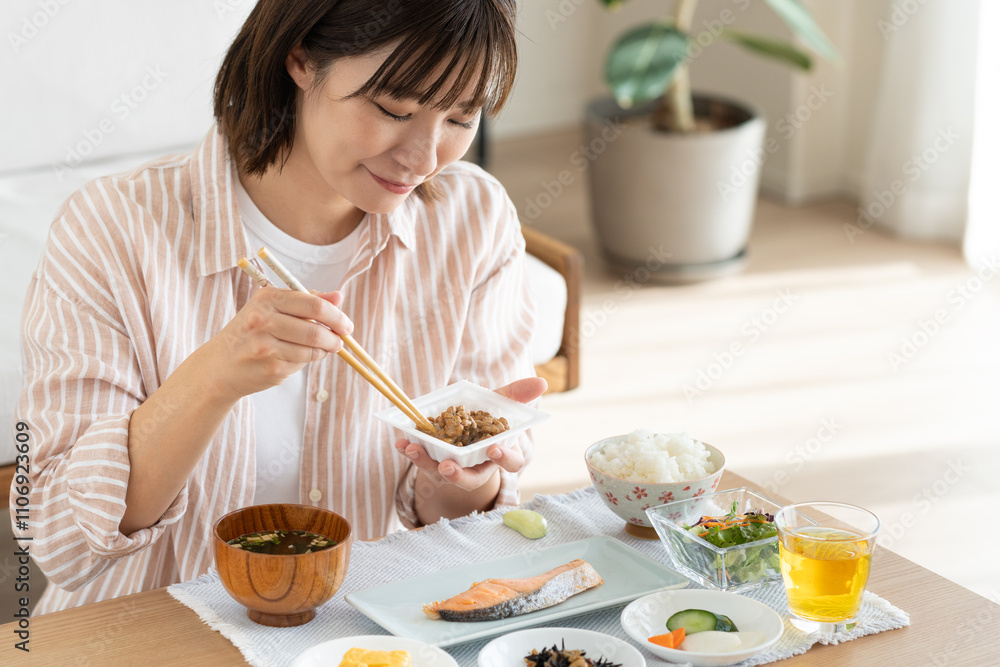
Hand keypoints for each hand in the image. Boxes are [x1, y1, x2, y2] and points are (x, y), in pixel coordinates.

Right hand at [204, 287, 352, 401]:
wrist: (220, 365)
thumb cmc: (251, 332)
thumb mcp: (272, 307)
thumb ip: (306, 300)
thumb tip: (339, 296)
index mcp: (267, 299)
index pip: (313, 305)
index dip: (336, 316)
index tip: (346, 324)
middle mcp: (264, 320)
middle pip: (315, 330)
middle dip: (335, 337)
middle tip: (340, 340)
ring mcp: (266, 346)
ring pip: (312, 349)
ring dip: (324, 350)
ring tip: (322, 348)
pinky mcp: (271, 368)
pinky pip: (303, 363)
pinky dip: (309, 360)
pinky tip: (300, 356)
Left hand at [394, 377, 547, 490]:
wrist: (467, 431)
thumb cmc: (488, 420)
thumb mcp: (502, 405)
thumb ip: (518, 395)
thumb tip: (541, 382)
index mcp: (502, 454)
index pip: (510, 463)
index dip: (503, 458)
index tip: (493, 449)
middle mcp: (478, 467)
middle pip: (470, 479)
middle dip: (458, 475)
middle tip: (447, 467)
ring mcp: (455, 469)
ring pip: (441, 473)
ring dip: (426, 462)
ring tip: (412, 448)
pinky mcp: (434, 464)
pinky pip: (422, 460)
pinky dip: (410, 451)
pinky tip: (400, 441)